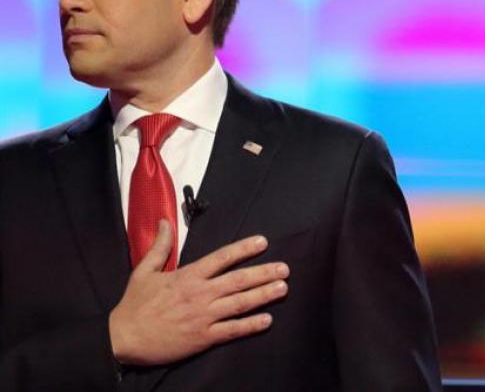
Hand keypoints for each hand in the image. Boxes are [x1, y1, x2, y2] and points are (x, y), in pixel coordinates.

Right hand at [109, 220, 289, 365]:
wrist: (123, 339)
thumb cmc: (134, 306)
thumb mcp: (144, 271)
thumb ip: (160, 246)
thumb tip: (165, 222)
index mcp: (187, 276)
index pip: (222, 258)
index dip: (244, 249)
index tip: (263, 242)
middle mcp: (199, 294)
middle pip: (238, 280)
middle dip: (263, 273)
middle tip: (285, 269)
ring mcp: (203, 317)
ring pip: (239, 303)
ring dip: (263, 295)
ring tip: (283, 288)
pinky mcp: (202, 338)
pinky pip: (231, 330)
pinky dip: (250, 326)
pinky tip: (267, 320)